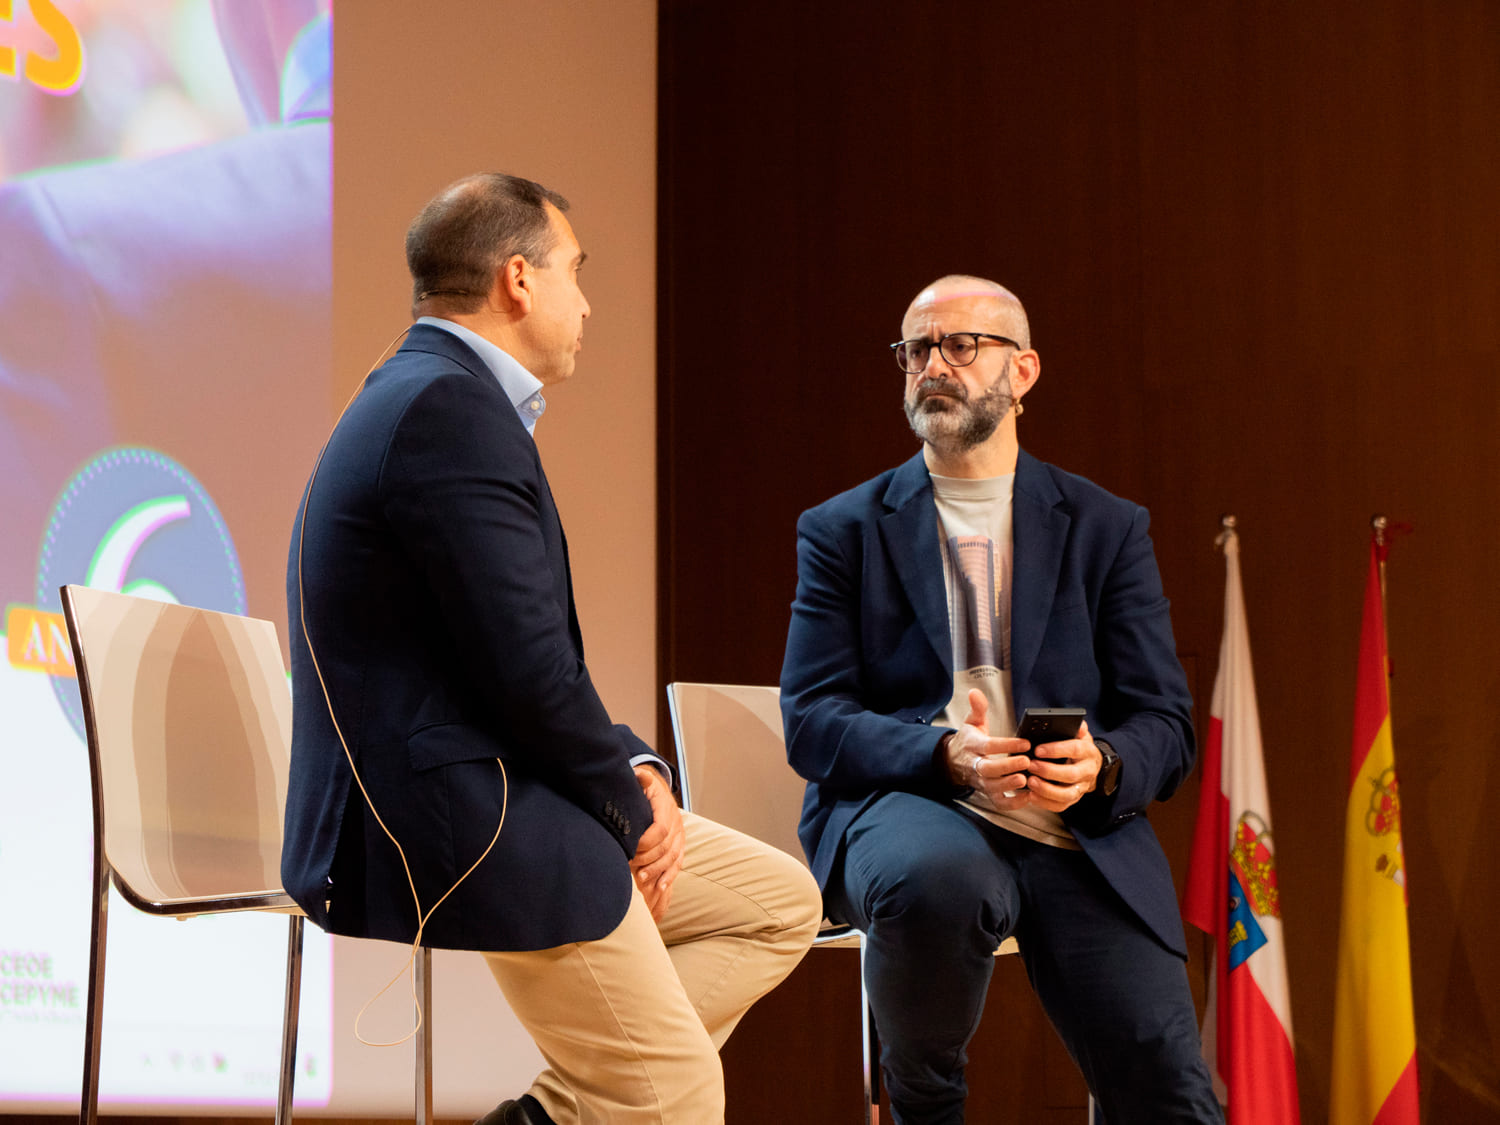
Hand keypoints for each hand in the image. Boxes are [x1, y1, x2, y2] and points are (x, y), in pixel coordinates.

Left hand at [629, 765, 684, 919]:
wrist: (655, 789)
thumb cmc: (641, 787)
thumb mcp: (640, 779)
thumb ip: (640, 779)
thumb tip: (641, 776)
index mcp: (665, 807)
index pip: (660, 829)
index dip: (645, 842)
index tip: (629, 848)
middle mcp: (676, 822)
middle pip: (666, 847)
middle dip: (649, 859)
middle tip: (632, 866)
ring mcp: (679, 835)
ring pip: (673, 857)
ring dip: (658, 871)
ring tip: (642, 879)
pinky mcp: (678, 845)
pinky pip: (677, 863)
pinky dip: (669, 876)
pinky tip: (660, 887)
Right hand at [944, 689, 1031, 810]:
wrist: (953, 762)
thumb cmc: (969, 741)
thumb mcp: (972, 722)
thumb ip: (977, 708)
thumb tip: (975, 692)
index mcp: (973, 746)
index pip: (988, 746)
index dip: (1006, 745)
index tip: (1025, 742)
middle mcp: (975, 765)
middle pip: (988, 769)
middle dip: (1007, 767)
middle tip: (1026, 762)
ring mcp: (981, 781)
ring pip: (992, 787)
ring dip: (1009, 785)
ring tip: (1026, 780)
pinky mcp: (987, 793)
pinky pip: (998, 802)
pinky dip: (1012, 803)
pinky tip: (1027, 796)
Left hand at [1023, 719, 1101, 813]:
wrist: (1091, 766)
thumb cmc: (1079, 748)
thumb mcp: (1080, 735)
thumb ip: (1077, 728)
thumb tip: (1079, 724)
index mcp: (1087, 752)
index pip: (1075, 749)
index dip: (1056, 750)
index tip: (1038, 750)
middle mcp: (1087, 771)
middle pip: (1071, 775)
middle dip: (1049, 771)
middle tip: (1031, 766)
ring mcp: (1081, 787)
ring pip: (1067, 794)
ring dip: (1047, 790)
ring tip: (1030, 783)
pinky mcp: (1073, 799)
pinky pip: (1061, 806)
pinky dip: (1046, 803)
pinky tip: (1032, 796)